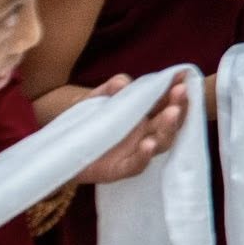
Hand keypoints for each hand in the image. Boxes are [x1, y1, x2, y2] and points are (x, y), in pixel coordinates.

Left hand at [74, 73, 188, 184]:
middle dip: (179, 105)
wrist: (60, 145)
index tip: (184, 75)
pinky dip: (144, 156)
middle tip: (181, 91)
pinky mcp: (118, 170)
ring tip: (171, 113)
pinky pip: (136, 165)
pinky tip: (149, 145)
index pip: (166, 101)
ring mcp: (134, 151)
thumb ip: (112, 87)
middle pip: (170, 122)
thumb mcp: (98, 97)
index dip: (176, 88)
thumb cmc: (85, 117)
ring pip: (161, 143)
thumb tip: (123, 82)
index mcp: (145, 114)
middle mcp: (146, 133)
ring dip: (168, 128)